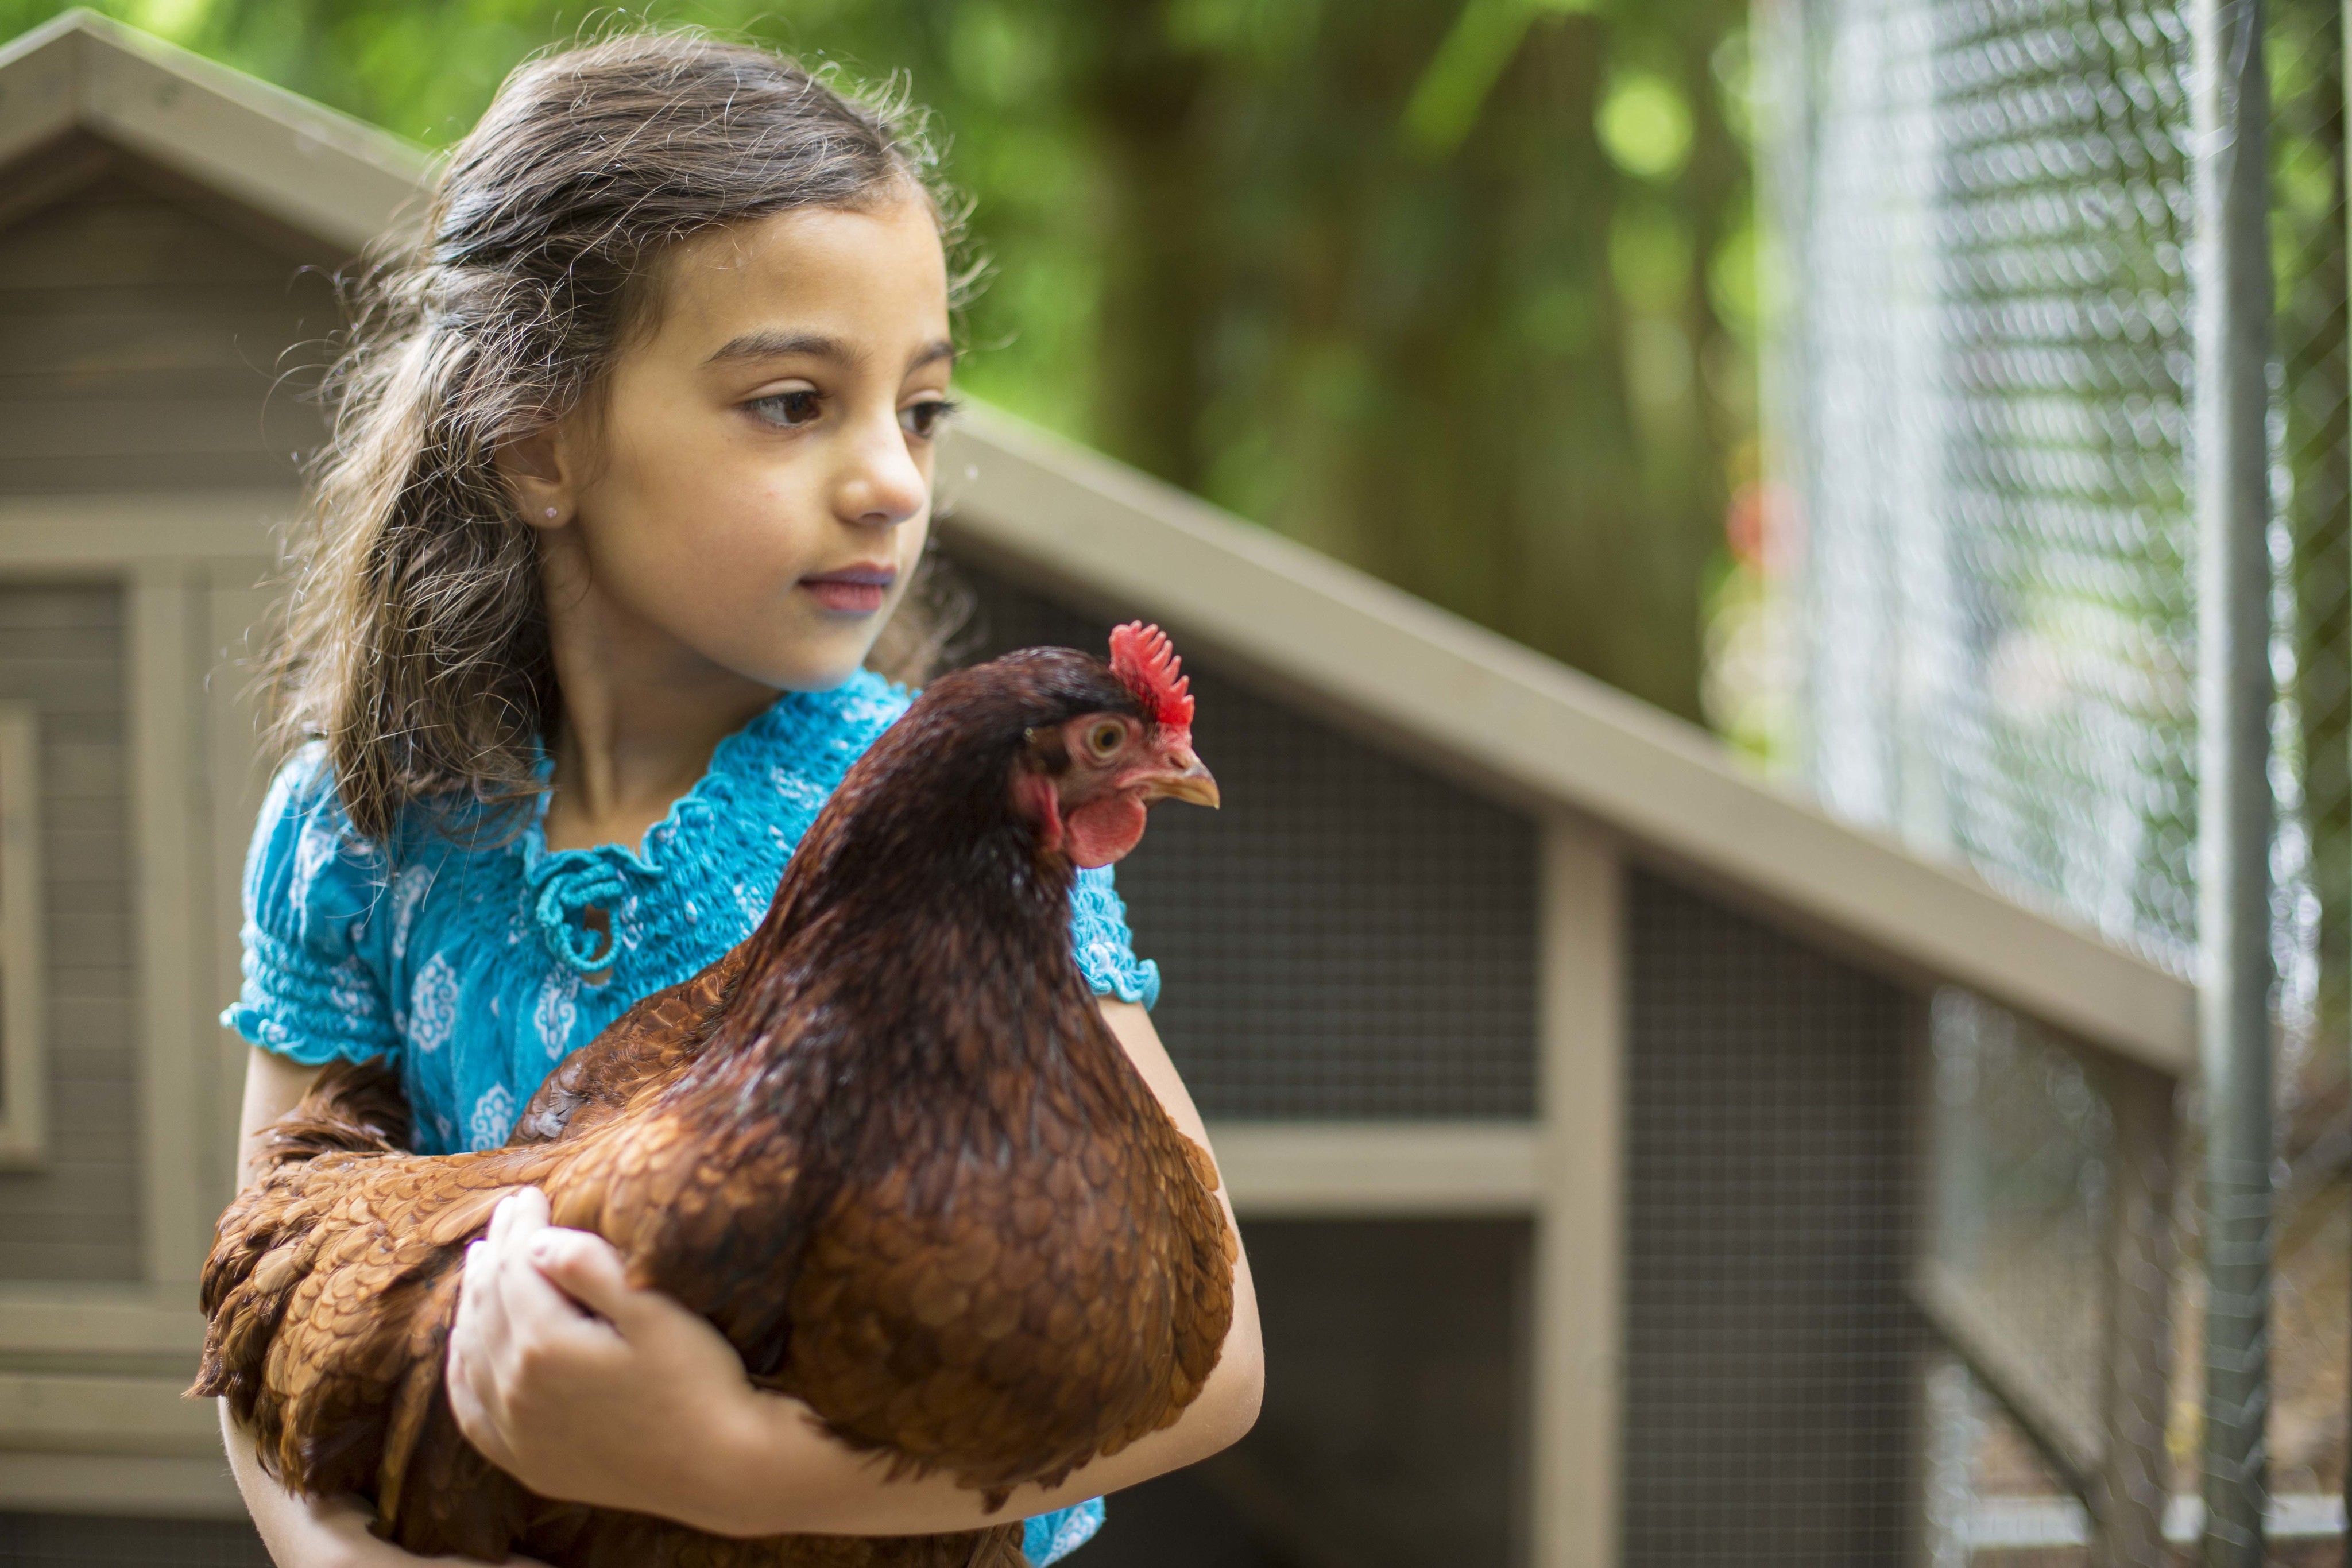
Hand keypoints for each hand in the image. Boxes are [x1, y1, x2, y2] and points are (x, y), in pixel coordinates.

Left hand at [446, 1188, 777, 1527]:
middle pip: (488, 1304)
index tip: (529, 1194)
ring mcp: (516, 1431)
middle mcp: (516, 1389)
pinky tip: (466, 1350)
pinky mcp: (526, 1461)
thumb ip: (593, 1270)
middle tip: (506, 1216)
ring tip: (482, 1267)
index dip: (520, 1225)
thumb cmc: (699, 1381)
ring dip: (472, 1303)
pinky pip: (471, 1409)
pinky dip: (462, 1369)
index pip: (516, 1267)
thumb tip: (539, 1241)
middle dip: (494, 1253)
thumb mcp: (656, 1313)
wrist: (718, 1469)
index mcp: (545, 1345)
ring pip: (471, 1352)